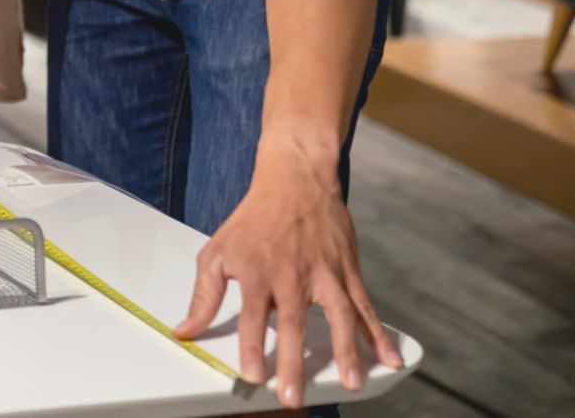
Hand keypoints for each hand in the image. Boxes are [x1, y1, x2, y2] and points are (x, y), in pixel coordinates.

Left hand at [173, 148, 402, 407]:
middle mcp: (292, 274)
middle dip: (294, 363)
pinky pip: (365, 306)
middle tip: (293, 395)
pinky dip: (379, 334)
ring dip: (346, 352)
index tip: (252, 376)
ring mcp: (324, 273)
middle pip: (293, 324)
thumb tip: (185, 331)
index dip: (252, 348)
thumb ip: (204, 296)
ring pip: (338, 316)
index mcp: (257, 271)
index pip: (252, 317)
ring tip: (351, 383)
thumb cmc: (253, 220)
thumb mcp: (217, 252)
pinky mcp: (347, 270)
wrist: (294, 180)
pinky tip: (389, 358)